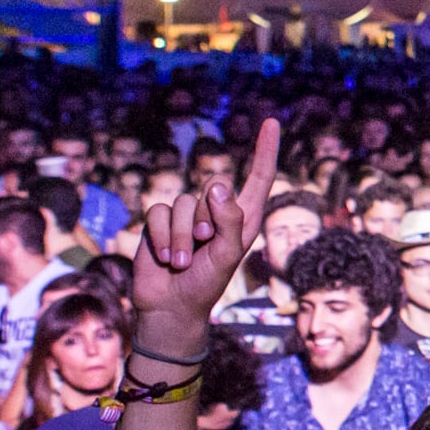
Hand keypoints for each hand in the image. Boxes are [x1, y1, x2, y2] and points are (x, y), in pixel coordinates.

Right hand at [132, 120, 282, 335]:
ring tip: (182, 262)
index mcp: (244, 217)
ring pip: (182, 202)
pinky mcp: (160, 221)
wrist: (171, 307)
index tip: (271, 122)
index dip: (265, 150)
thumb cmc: (206, 284)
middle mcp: (217, 211)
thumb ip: (230, 221)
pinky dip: (161, 237)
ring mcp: (187, 215)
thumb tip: (219, 187)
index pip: (259, 177)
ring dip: (181, 237)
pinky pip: (158, 211)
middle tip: (203, 248)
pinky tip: (165, 258)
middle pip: (213, 187)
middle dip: (205, 221)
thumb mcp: (227, 255)